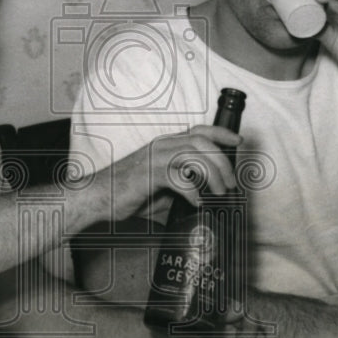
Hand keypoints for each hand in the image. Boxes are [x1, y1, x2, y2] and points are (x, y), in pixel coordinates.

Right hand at [105, 125, 241, 219]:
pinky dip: (193, 192)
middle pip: (203, 142)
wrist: (98, 196)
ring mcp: (155, 159)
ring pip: (194, 156)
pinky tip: (197, 203)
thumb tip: (204, 207)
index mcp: (167, 145)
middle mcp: (163, 146)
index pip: (200, 130)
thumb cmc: (128, 192)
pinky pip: (179, 178)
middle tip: (231, 183)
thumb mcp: (162, 189)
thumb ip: (182, 190)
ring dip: (212, 175)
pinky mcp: (148, 175)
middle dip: (222, 162)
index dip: (222, 133)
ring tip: (219, 194)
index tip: (239, 141)